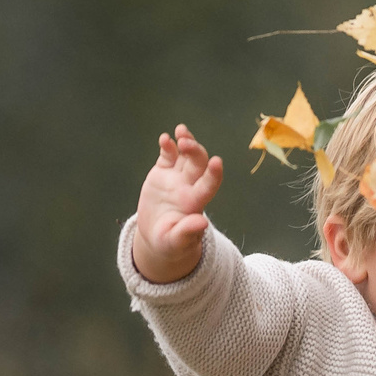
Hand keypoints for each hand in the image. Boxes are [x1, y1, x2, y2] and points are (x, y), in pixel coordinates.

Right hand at [132, 125, 223, 284]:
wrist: (157, 236)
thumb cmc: (170, 244)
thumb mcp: (175, 243)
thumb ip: (187, 233)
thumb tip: (202, 223)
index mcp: (195, 203)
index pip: (209, 185)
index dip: (214, 174)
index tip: (217, 162)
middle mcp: (189, 186)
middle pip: (197, 164)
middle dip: (195, 151)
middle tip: (187, 142)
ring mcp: (176, 177)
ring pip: (185, 155)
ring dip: (186, 141)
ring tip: (181, 131)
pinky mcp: (163, 172)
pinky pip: (168, 155)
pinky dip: (167, 146)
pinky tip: (165, 138)